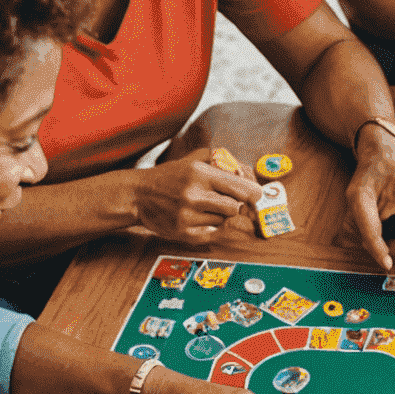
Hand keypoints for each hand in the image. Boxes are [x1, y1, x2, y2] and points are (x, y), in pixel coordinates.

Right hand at [129, 150, 261, 244]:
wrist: (138, 195)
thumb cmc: (170, 176)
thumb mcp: (193, 159)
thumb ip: (221, 161)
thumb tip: (248, 172)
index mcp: (199, 173)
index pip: (240, 187)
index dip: (253, 193)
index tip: (255, 195)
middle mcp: (193, 195)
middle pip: (234, 207)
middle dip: (234, 204)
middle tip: (226, 201)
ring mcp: (188, 216)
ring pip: (224, 221)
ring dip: (221, 215)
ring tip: (205, 207)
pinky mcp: (184, 234)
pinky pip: (213, 233)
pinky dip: (212, 227)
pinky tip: (200, 218)